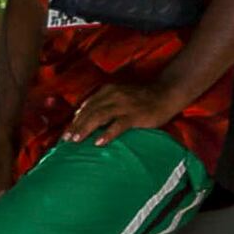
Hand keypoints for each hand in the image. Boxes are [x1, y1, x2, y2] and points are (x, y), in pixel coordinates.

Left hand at [59, 75, 180, 149]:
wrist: (166, 93)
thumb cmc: (142, 99)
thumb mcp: (120, 96)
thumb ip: (106, 105)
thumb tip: (88, 121)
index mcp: (108, 91)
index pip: (87, 105)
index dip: (75, 119)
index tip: (66, 132)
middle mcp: (113, 95)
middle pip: (90, 111)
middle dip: (76, 125)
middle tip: (66, 139)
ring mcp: (124, 105)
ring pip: (100, 116)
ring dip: (86, 128)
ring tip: (76, 141)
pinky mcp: (135, 115)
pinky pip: (118, 125)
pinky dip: (108, 133)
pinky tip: (99, 142)